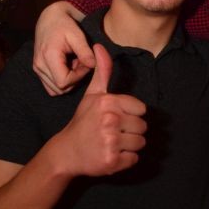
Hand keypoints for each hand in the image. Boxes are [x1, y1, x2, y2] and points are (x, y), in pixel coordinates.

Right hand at [33, 1, 94, 95]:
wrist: (50, 19)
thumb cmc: (64, 25)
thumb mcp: (77, 35)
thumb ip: (85, 52)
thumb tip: (93, 66)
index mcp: (48, 56)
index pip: (64, 82)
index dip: (78, 77)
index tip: (86, 64)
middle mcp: (39, 65)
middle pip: (60, 88)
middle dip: (75, 79)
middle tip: (82, 63)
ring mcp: (37, 69)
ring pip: (55, 90)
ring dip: (69, 82)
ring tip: (75, 65)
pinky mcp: (38, 70)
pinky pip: (51, 86)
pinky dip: (62, 81)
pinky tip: (68, 68)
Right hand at [56, 44, 146, 176]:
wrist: (66, 152)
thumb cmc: (82, 122)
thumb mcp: (92, 95)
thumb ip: (102, 72)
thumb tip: (100, 46)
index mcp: (108, 103)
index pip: (141, 109)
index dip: (131, 115)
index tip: (117, 118)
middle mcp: (110, 121)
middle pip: (143, 127)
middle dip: (131, 131)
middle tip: (113, 133)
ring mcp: (111, 142)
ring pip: (140, 143)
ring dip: (130, 146)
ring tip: (113, 143)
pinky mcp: (112, 161)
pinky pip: (134, 159)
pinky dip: (125, 160)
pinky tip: (111, 155)